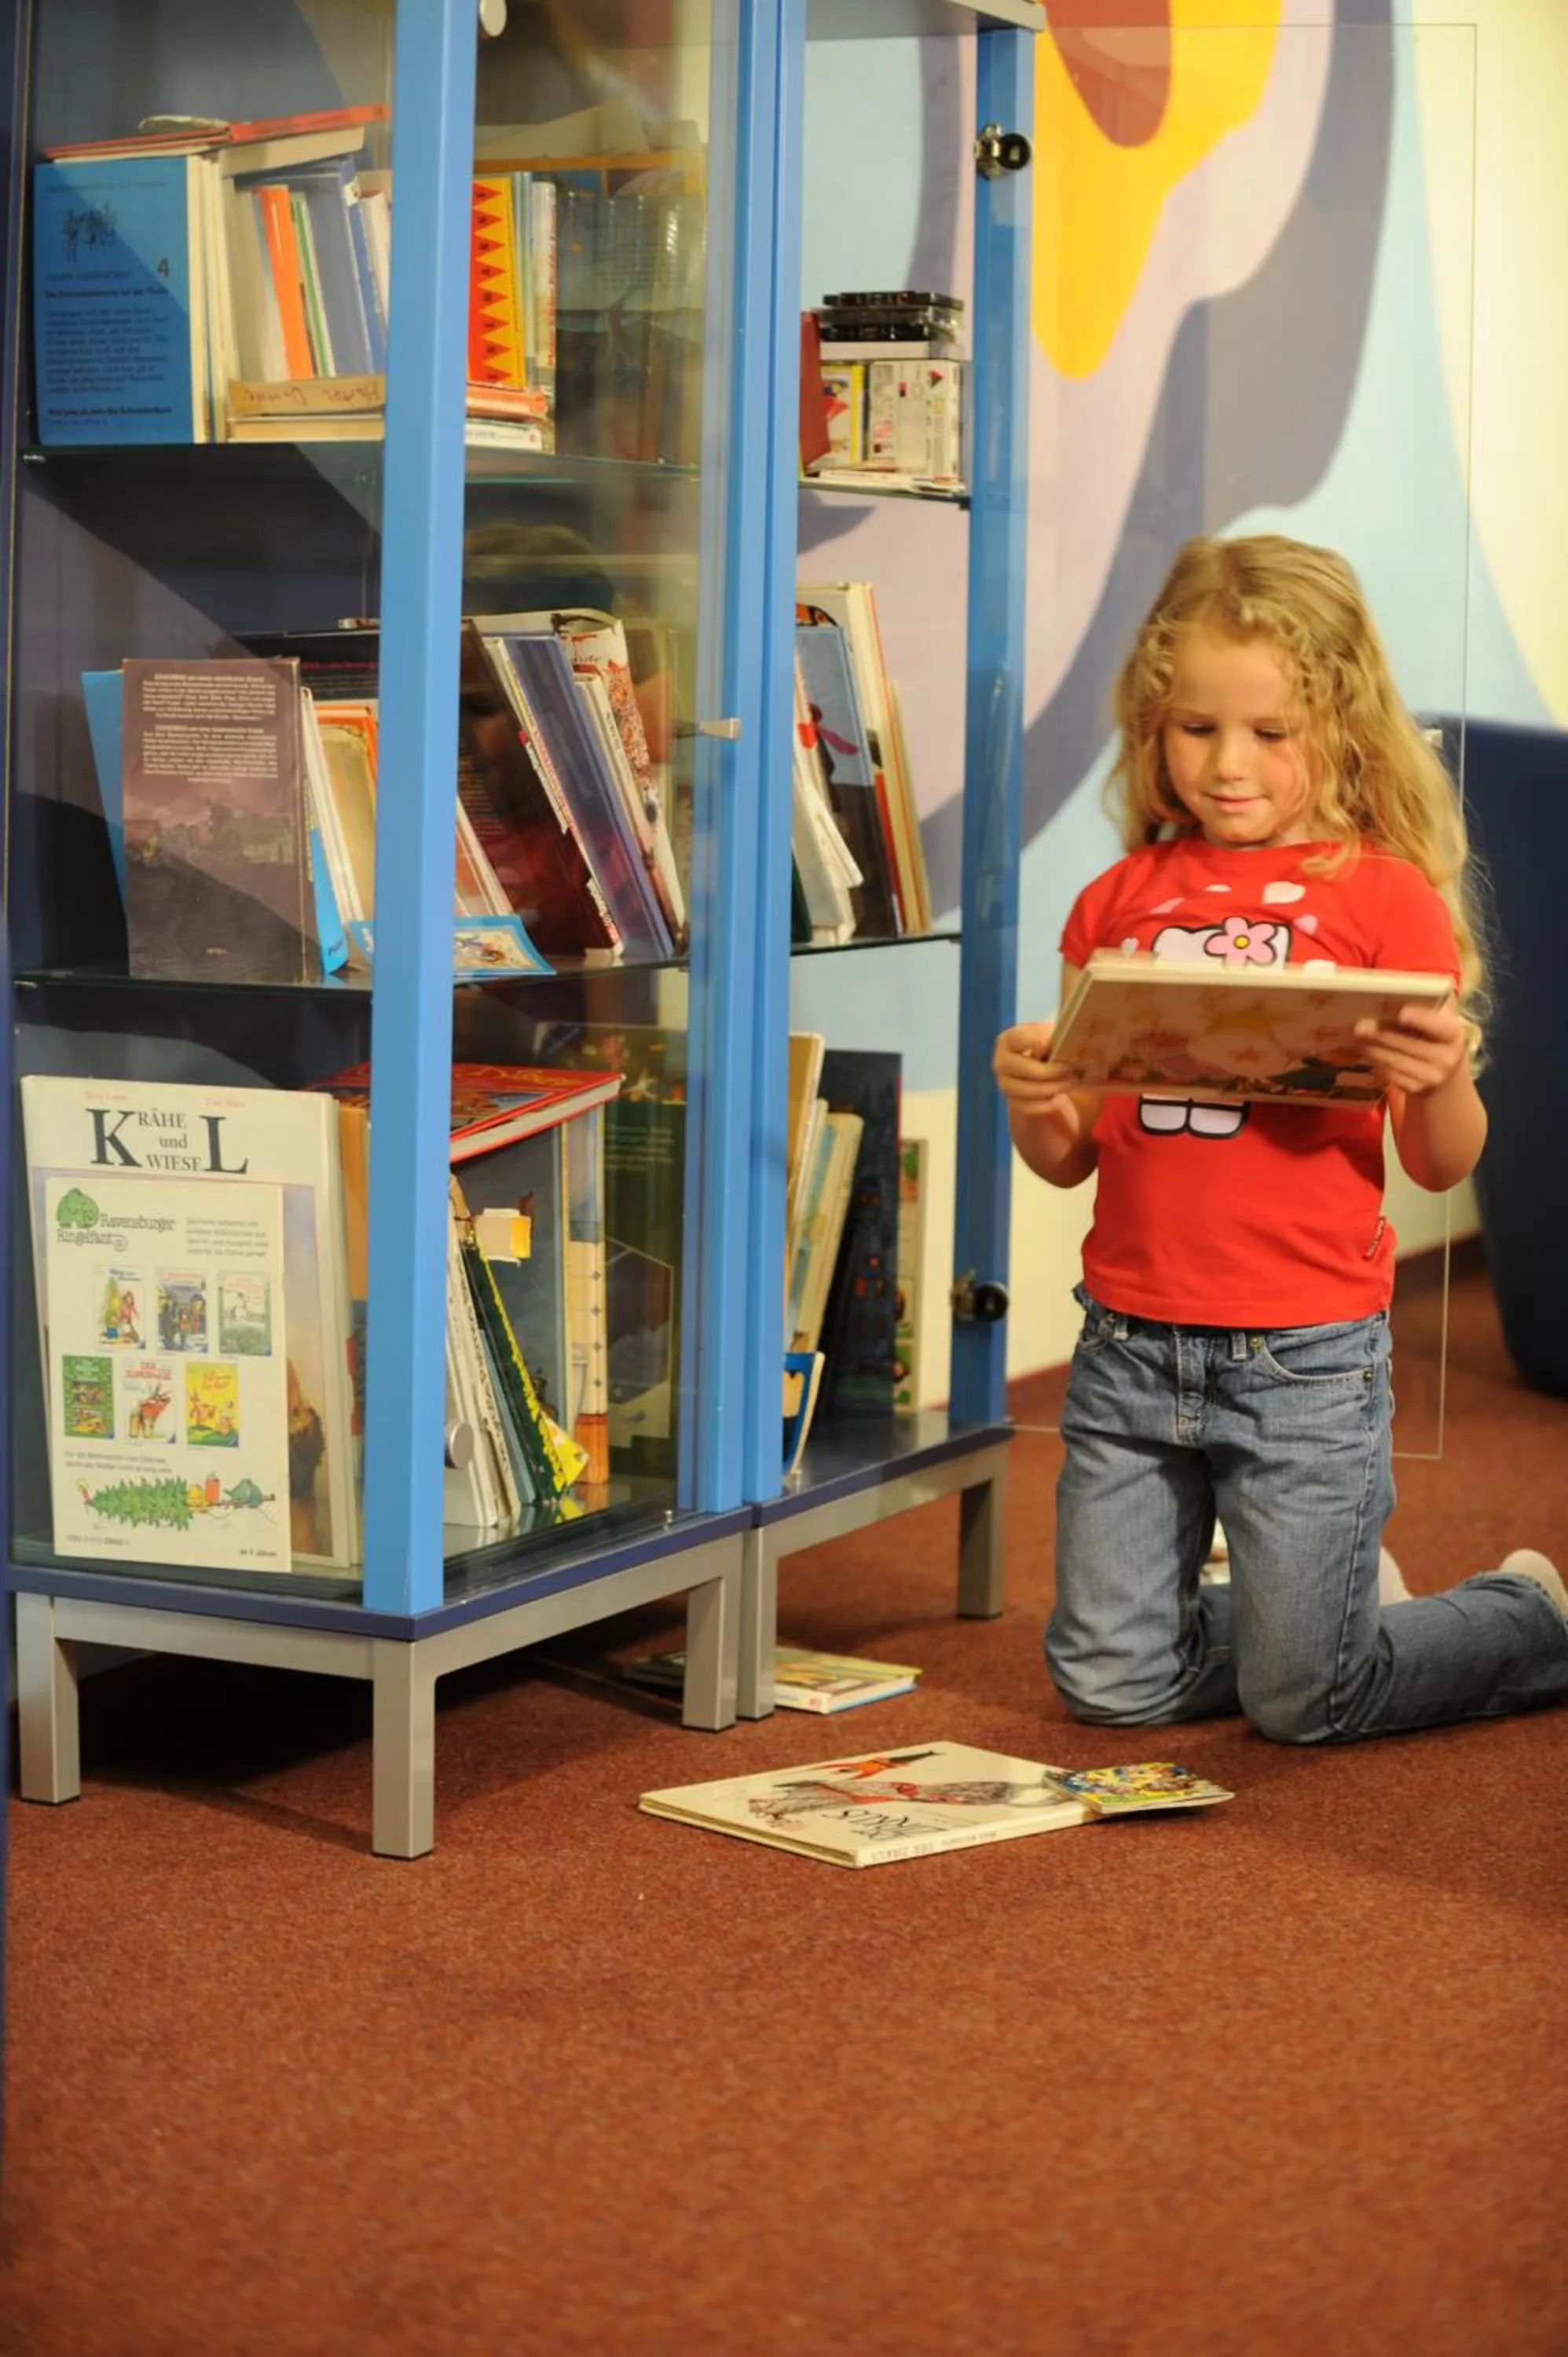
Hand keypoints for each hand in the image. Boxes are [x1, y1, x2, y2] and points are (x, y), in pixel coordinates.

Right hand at [992, 1019, 1080, 1111]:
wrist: (1044, 1068)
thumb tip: (1059, 1042)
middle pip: (1021, 1068)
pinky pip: (1030, 1108)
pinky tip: (1059, 1098)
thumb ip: (1054, 1036)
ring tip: (1070, 1082)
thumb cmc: (1049, 1046)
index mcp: (1008, 1040)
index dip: (1035, 1040)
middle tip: (1069, 1069)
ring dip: (1052, 1088)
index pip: (1016, 1039)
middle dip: (1048, 1071)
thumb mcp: (1051, 1035)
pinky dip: (1047, 1105)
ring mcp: (1005, 1085)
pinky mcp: (1014, 1103)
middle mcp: (1001, 1063)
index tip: (1053, 1044)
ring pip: (1026, 1091)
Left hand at [1353, 1000, 1468, 1097]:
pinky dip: (1375, 1061)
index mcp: (1454, 1033)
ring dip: (1372, 1048)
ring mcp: (1432, 1077)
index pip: (1438, 1026)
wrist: (1444, 1068)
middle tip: (1358, 1025)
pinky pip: (1390, 1075)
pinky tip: (1363, 1050)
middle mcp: (1447, 1058)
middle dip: (1382, 1034)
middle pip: (1409, 1045)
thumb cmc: (1434, 1032)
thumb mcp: (1438, 1016)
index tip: (1401, 1013)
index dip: (1420, 1019)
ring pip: (1395, 1061)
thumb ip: (1425, 1002)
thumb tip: (1395, 986)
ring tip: (1355, 1036)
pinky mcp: (1416, 1089)